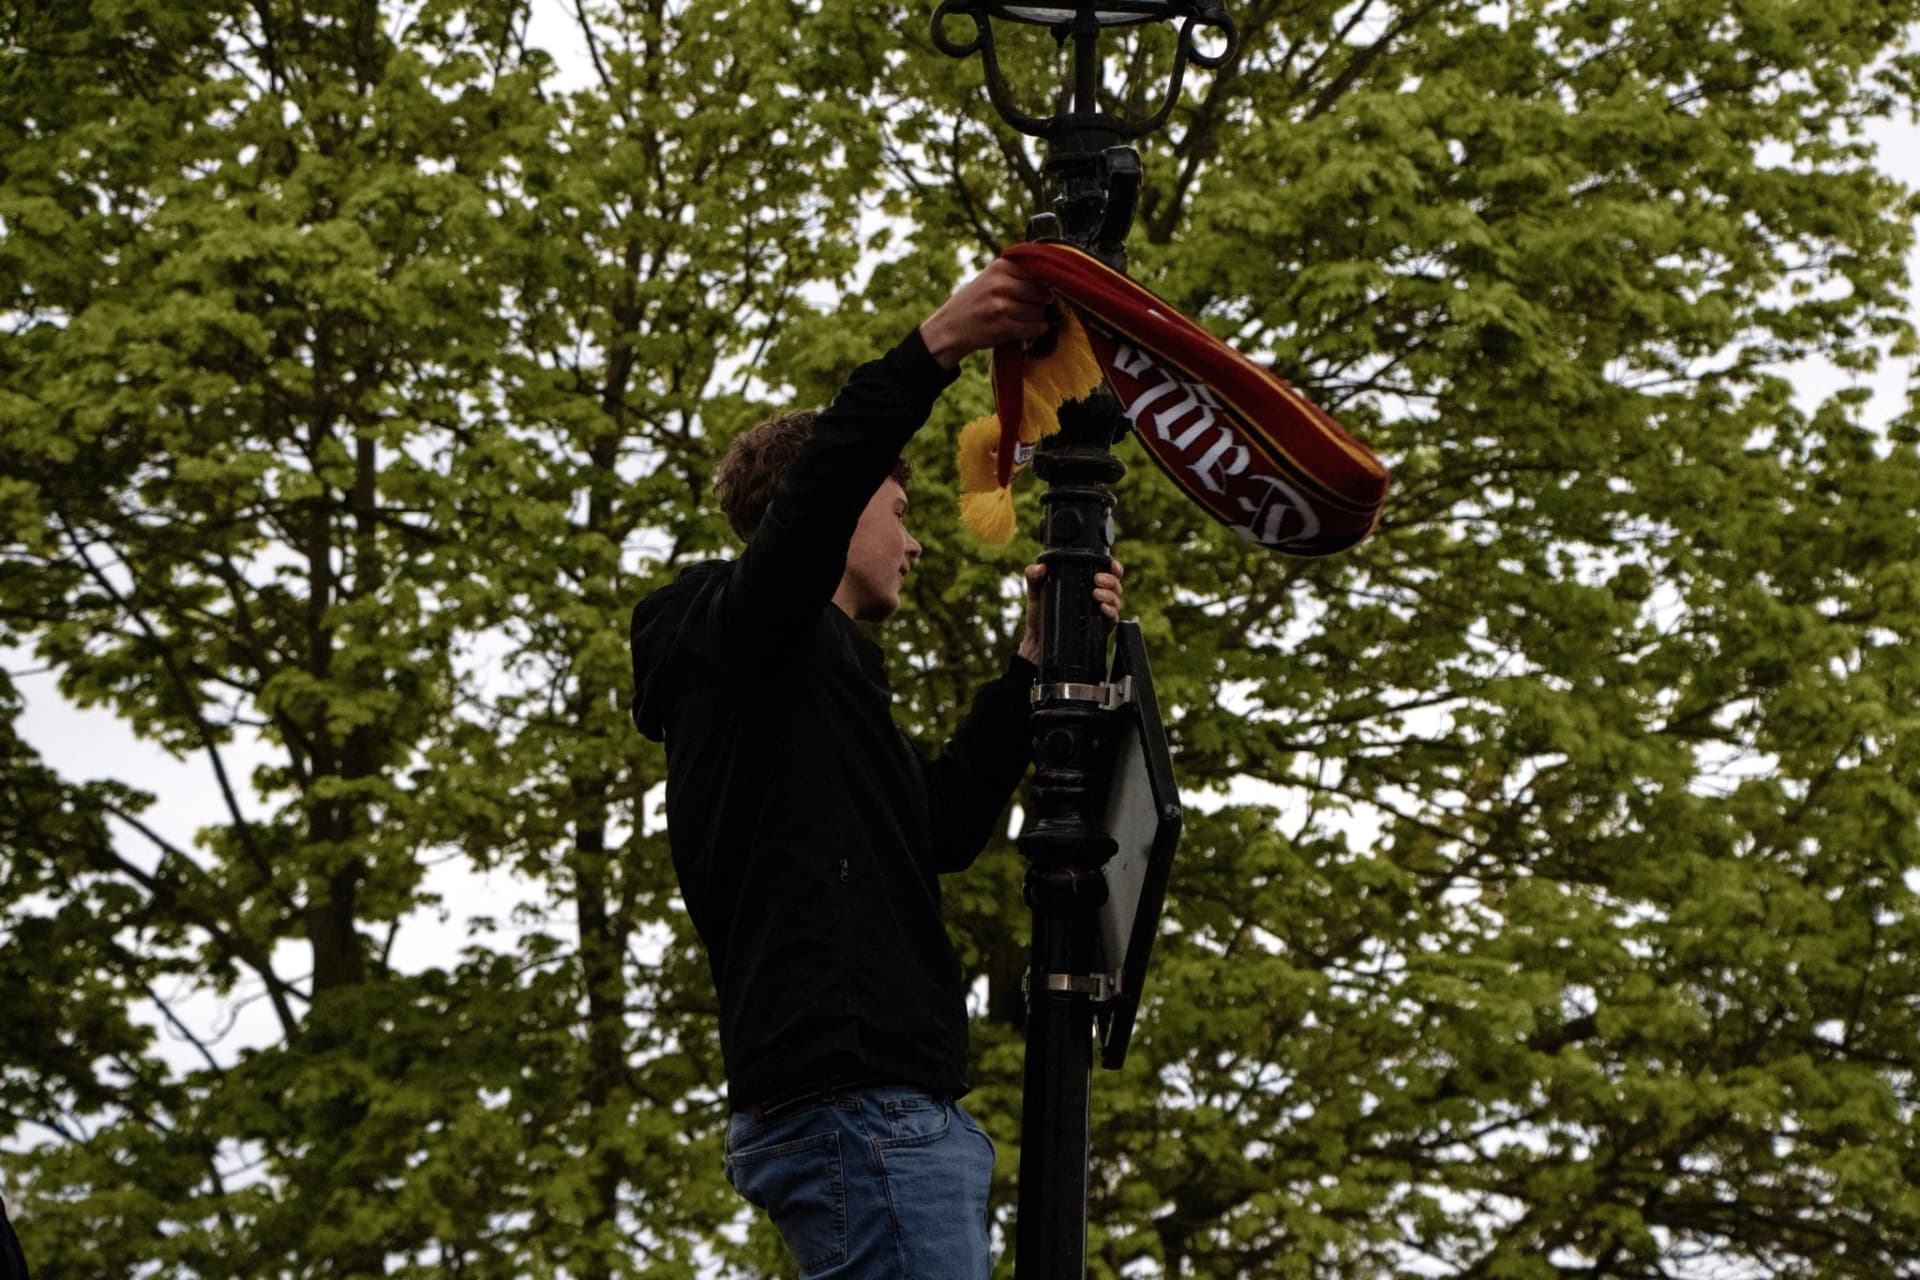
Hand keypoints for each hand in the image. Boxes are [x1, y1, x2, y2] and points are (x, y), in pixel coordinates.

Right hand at [920, 258, 1054, 369]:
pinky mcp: (1002, 327)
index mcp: (1000, 267)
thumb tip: (1054, 276)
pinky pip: (1034, 328)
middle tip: (1032, 307)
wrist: (948, 328)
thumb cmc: (974, 303)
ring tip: (1023, 319)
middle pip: (1042, 293)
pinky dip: (1036, 331)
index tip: (1040, 291)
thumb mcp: (990, 278)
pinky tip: (1029, 330)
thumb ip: (1017, 274)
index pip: (1040, 272)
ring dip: (1037, 318)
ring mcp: (1001, 306)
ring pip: (1039, 312)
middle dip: (1042, 302)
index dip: (1045, 284)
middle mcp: (1000, 284)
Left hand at [1018, 559, 1124, 664]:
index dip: (1114, 567)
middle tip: (1096, 579)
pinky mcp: (1101, 627)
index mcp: (1086, 584)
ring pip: (1116, 600)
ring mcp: (1101, 612)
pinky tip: (1102, 608)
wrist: (1038, 641)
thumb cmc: (1040, 615)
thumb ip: (1034, 577)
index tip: (1110, 565)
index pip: (1107, 572)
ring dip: (1109, 594)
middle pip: (1115, 585)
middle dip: (1110, 579)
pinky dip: (1111, 611)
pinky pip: (1113, 618)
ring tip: (1096, 593)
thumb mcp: (1036, 593)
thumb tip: (1039, 567)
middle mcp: (1097, 597)